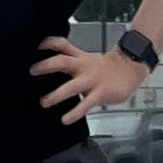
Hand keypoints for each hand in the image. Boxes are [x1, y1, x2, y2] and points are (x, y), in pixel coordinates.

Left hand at [33, 37, 147, 122]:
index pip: (61, 44)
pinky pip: (85, 104)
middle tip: (32, 72)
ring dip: (56, 95)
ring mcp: (92, 80)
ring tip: (44, 102)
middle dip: (46, 66)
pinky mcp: (100, 93)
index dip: (47, 44)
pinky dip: (74, 112)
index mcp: (79, 57)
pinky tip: (65, 119)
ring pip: (71, 86)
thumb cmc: (105, 68)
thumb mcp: (87, 60)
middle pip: (62, 61)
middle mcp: (83, 66)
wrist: (130, 68)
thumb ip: (71, 63)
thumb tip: (49, 70)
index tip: (33, 46)